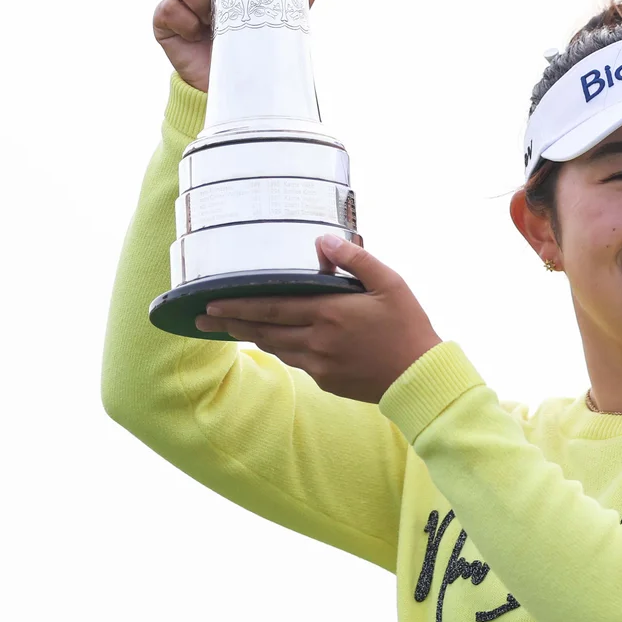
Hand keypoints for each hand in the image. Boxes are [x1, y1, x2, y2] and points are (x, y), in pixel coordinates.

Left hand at [192, 236, 442, 404]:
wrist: (419, 376)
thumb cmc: (408, 325)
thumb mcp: (389, 282)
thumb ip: (354, 259)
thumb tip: (322, 241)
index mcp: (329, 313)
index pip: (272, 306)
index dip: (238, 304)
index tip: (211, 302)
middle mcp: (318, 340)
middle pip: (264, 329)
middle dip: (230, 322)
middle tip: (203, 318)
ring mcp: (320, 364)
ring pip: (276, 347)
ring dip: (252, 336)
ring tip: (231, 327)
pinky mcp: (327, 380)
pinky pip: (296, 361)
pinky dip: (281, 348)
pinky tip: (275, 341)